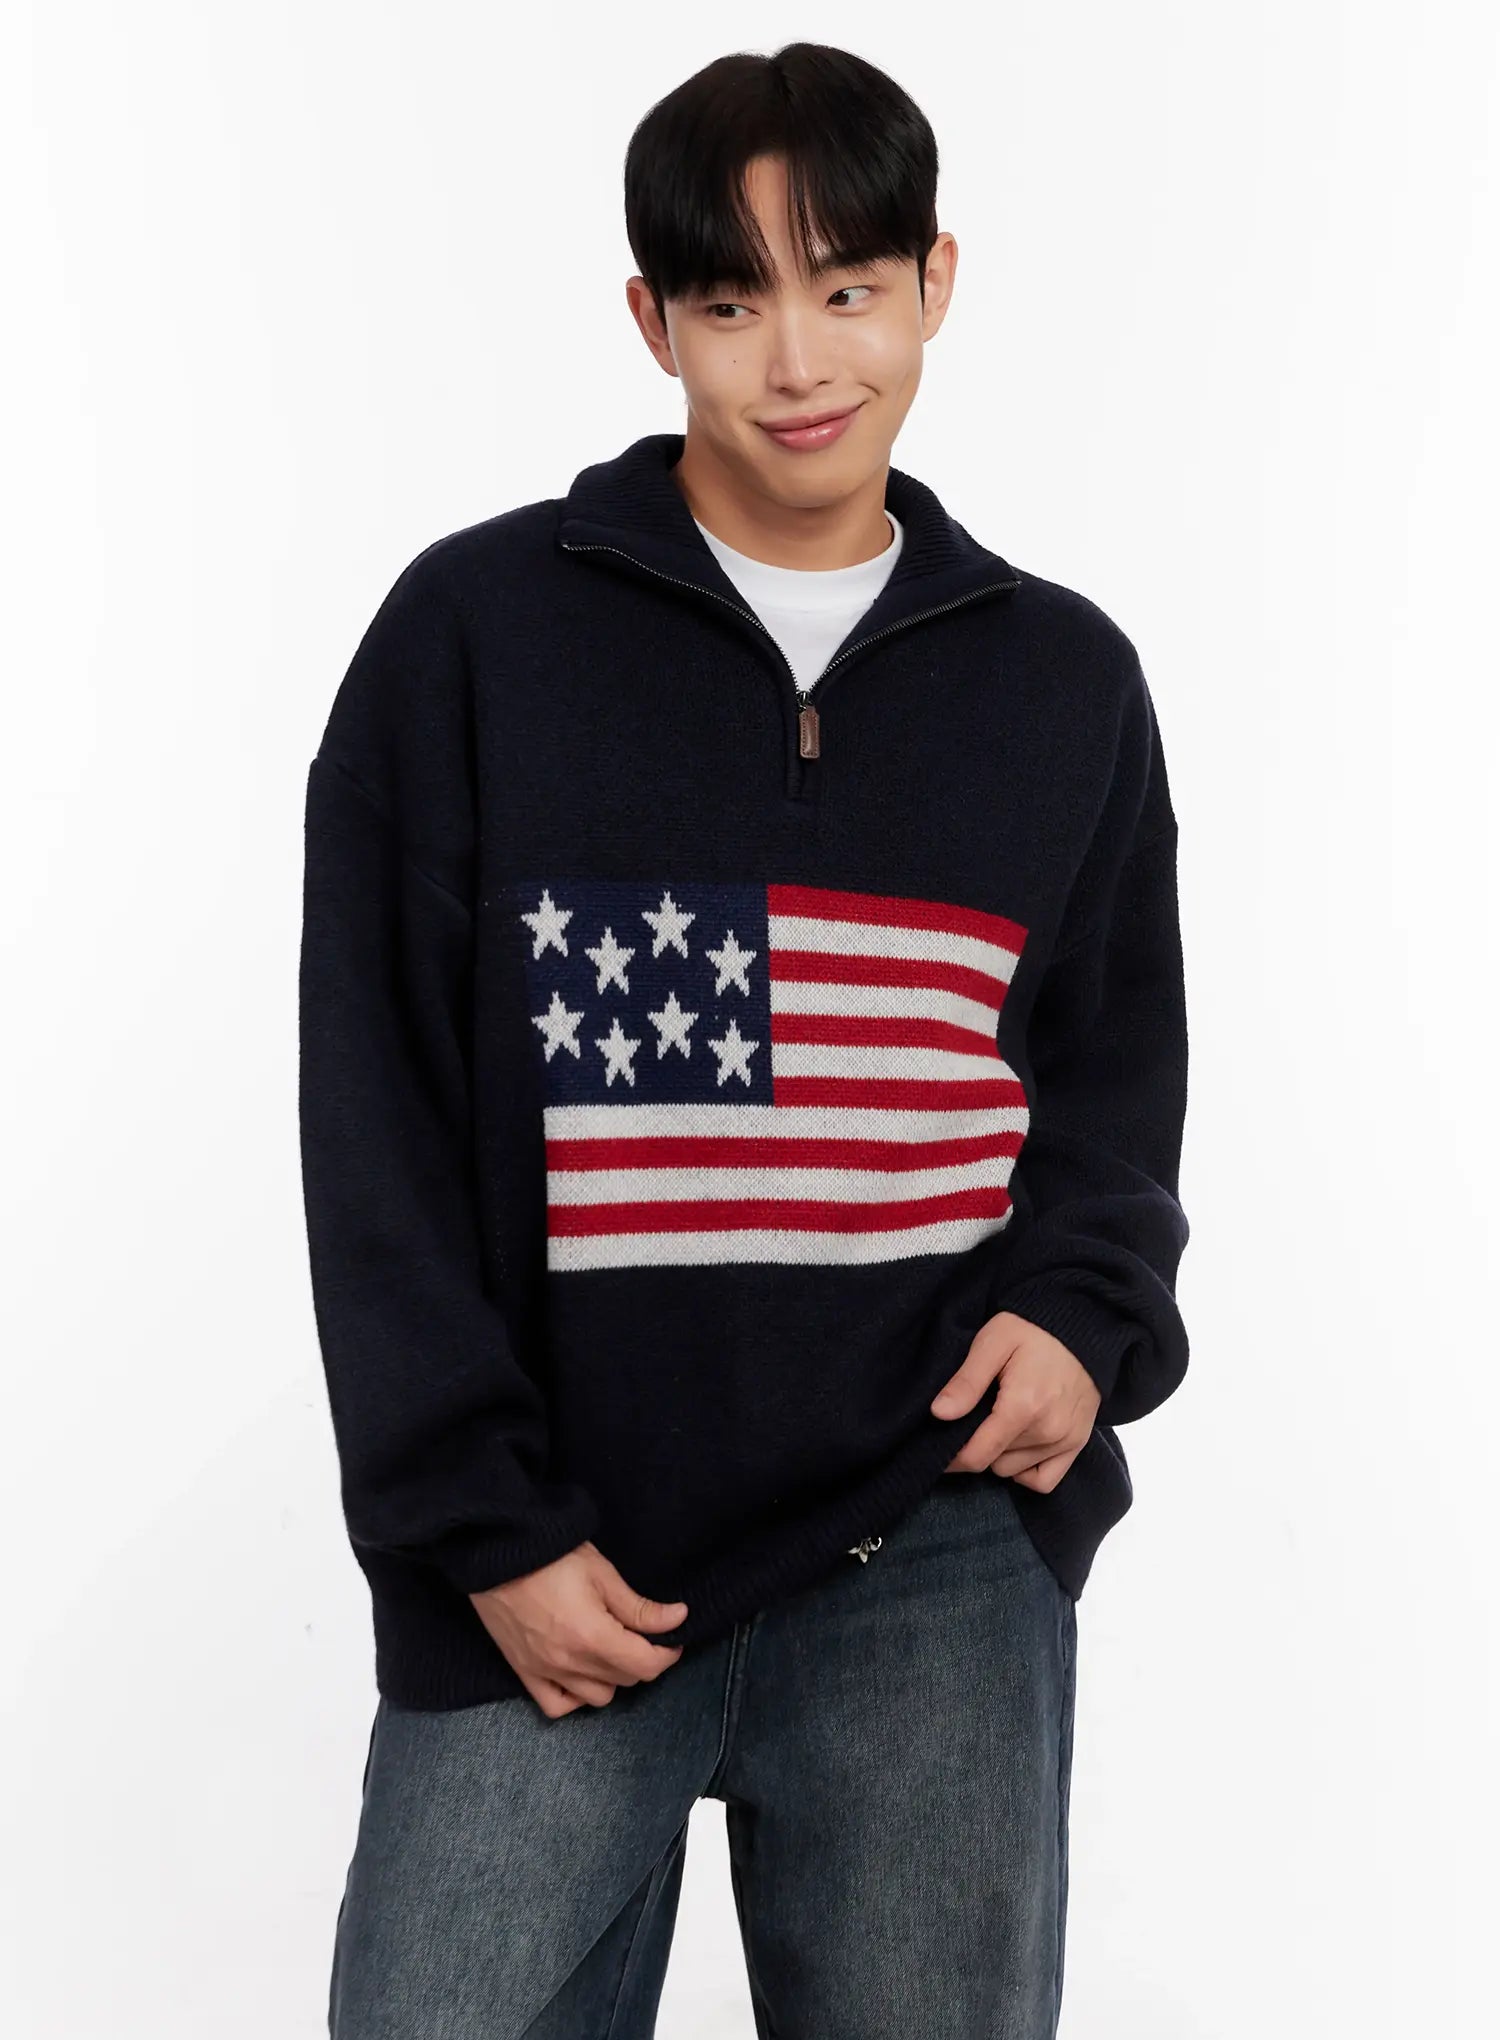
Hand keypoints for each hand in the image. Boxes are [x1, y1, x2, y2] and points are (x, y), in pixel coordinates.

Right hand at [469, 1542, 688, 1718]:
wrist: (497, 1552)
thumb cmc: (552, 1556)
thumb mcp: (602, 1574)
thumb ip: (640, 1607)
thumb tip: (678, 1618)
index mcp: (593, 1637)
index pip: (646, 1666)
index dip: (667, 1653)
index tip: (672, 1636)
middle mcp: (570, 1663)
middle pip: (624, 1680)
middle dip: (641, 1659)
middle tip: (640, 1634)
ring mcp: (544, 1672)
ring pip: (596, 1697)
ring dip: (612, 1678)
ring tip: (610, 1650)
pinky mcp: (523, 1672)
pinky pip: (557, 1706)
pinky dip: (574, 1697)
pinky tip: (580, 1674)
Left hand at [930, 1311, 1100, 1491]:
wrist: (1081, 1325)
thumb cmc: (1033, 1329)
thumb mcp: (993, 1343)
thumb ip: (967, 1381)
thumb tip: (939, 1414)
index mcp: (1022, 1407)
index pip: (977, 1455)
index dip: (951, 1458)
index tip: (939, 1446)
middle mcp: (1047, 1431)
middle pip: (993, 1463)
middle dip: (975, 1447)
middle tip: (971, 1420)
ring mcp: (1066, 1440)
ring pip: (1013, 1471)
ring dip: (999, 1456)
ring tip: (995, 1424)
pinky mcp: (1078, 1443)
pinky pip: (1045, 1481)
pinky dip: (1026, 1472)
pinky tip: (1016, 1448)